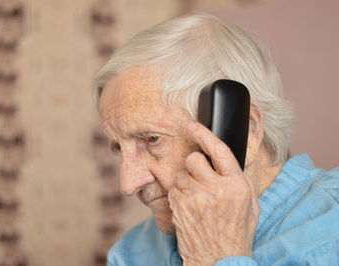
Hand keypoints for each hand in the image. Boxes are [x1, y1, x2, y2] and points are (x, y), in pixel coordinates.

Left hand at [168, 122, 259, 265]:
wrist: (218, 259)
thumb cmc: (236, 232)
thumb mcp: (250, 204)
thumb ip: (237, 179)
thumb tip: (224, 159)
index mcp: (236, 185)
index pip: (218, 150)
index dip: (203, 133)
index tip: (191, 125)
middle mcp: (215, 188)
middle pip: (194, 159)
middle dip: (195, 164)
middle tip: (200, 177)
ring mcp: (194, 198)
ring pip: (181, 174)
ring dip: (187, 181)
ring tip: (198, 198)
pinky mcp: (179, 207)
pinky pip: (174, 189)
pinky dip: (180, 194)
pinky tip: (190, 207)